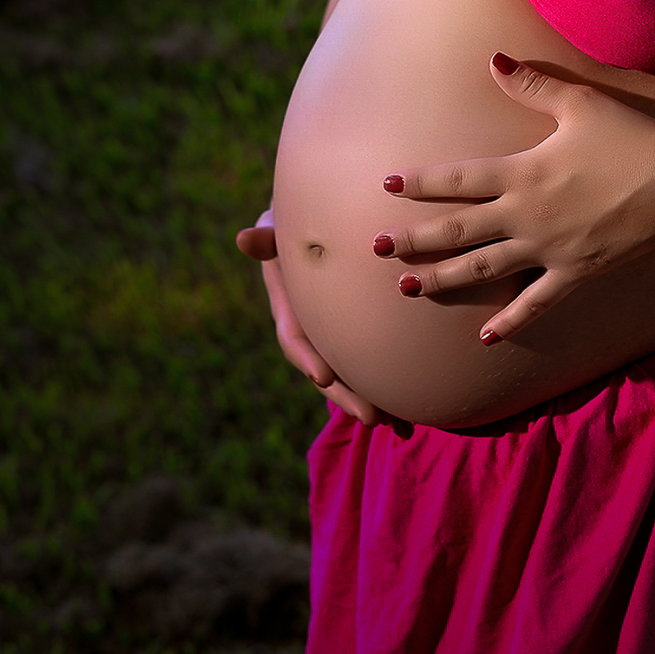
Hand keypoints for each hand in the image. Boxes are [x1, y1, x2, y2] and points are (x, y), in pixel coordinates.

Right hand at [236, 208, 396, 428]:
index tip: (322, 376)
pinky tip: (410, 414)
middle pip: (326, 370)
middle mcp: (312, 330)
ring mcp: (334, 336)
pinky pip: (370, 364)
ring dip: (370, 401)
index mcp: (290, 309)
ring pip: (350, 375)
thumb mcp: (279, 231)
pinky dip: (388, 388)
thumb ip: (267, 240)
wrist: (314, 232)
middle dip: (346, 395)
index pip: (295, 338)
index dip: (306, 358)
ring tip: (398, 426)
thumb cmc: (295, 227)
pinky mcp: (357, 335)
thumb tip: (244, 238)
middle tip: (372, 416)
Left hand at [372, 55, 654, 343]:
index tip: (388, 184)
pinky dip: (509, 320)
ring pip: (483, 269)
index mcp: (521, 173)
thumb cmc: (629, 137)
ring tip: (408, 288)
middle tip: (376, 247)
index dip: (421, 182)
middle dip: (414, 238)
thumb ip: (532, 85)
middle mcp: (525, 215)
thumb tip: (493, 60)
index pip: (458, 179)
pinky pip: (534, 302)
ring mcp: (547, 249)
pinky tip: (484, 336)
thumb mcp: (579, 103)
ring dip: (443, 279)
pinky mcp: (574, 273)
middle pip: (458, 230)